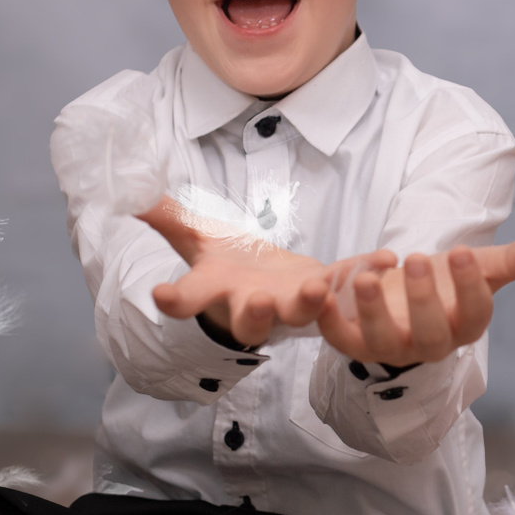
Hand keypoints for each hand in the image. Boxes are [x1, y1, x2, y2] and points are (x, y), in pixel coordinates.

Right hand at [140, 198, 359, 345]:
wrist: (265, 280)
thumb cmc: (226, 261)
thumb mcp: (194, 234)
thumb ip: (165, 215)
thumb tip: (127, 192)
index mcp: (216, 290)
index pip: (189, 300)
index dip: (176, 301)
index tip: (162, 295)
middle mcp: (253, 304)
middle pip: (250, 321)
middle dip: (253, 314)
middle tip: (256, 302)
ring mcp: (292, 302)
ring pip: (300, 314)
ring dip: (311, 302)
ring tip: (320, 287)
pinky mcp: (328, 290)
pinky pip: (347, 285)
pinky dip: (366, 272)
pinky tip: (388, 258)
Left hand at [315, 238, 514, 363]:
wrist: (401, 294)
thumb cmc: (444, 282)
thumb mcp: (474, 268)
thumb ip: (507, 261)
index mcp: (463, 326)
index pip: (475, 315)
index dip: (471, 287)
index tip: (465, 252)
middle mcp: (428, 345)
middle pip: (430, 335)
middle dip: (423, 299)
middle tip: (419, 258)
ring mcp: (389, 346)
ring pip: (382, 341)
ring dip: (372, 312)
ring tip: (366, 276)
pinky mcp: (354, 343)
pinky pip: (340, 338)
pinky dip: (328, 319)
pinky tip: (324, 288)